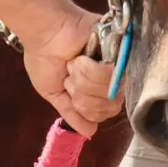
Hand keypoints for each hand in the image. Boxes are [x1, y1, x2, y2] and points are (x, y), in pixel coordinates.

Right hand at [18, 0, 124, 135]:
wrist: (46, 33)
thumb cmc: (45, 59)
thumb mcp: (54, 93)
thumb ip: (73, 114)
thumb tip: (91, 134)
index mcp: (96, 88)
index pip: (104, 114)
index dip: (87, 109)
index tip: (70, 91)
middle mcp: (110, 78)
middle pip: (108, 106)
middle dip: (81, 92)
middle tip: (70, 73)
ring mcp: (117, 65)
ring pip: (107, 92)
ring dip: (82, 79)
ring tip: (74, 62)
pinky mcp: (121, 51)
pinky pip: (110, 75)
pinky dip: (89, 69)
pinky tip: (81, 57)